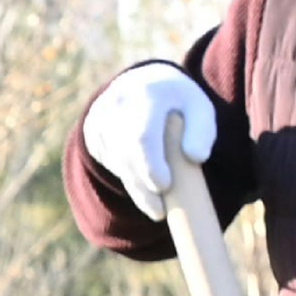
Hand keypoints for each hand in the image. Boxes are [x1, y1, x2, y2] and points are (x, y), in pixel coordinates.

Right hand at [77, 60, 218, 244]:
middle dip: (142, 187)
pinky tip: (142, 174)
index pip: (143, 136)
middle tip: (160, 212)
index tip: (165, 187)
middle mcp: (118, 101)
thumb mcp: (200, 109)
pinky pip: (108, 162)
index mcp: (149, 93)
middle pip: (126, 155)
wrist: (145, 82)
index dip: (151, 166)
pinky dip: (126, 175)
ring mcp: (101, 116)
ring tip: (156, 205)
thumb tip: (195, 157)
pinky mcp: (92, 131)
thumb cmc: (178, 103)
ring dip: (135, 186)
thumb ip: (203, 131)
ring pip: (116, 162)